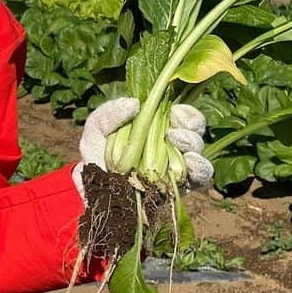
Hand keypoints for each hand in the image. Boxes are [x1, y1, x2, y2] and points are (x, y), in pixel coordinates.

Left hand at [71, 98, 213, 199]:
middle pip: (195, 133)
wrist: (92, 185)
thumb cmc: (97, 150)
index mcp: (157, 125)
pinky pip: (198, 180)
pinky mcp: (178, 188)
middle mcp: (171, 144)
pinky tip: (188, 167)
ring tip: (177, 147)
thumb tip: (134, 103)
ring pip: (199, 155)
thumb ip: (111, 112)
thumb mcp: (97, 126)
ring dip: (194, 150)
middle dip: (191, 130)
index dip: (185, 113)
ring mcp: (176, 166)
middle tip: (173, 134)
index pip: (182, 114)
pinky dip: (198, 171)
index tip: (174, 113)